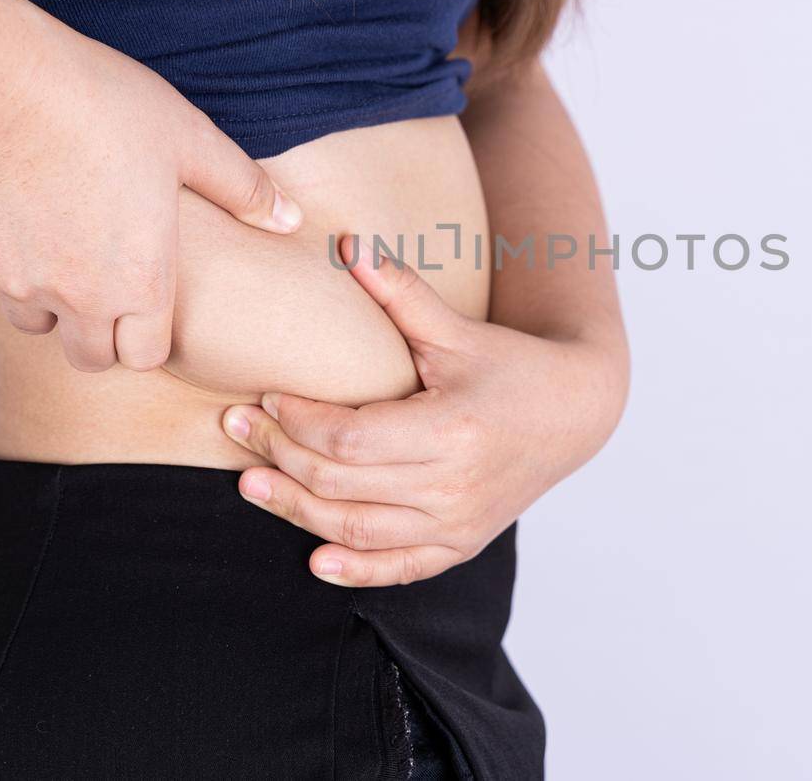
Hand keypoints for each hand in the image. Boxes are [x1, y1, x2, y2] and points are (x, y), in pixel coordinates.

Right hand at [0, 29, 301, 371]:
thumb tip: (290, 219)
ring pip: (36, 326)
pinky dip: (2, 271)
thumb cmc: (106, 105)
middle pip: (90, 358)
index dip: (150, 337)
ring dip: (52, 304)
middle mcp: (78, 297)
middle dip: (102, 336)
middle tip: (109, 288)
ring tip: (67, 250)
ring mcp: (19, 283)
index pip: (146, 357)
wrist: (1, 80)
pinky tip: (19, 225)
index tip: (149, 306)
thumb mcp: (192, 140)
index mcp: (140, 281)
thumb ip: (244, 189)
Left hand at [220, 236, 626, 586]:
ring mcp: (457, 524)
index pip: (350, 439)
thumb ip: (400, 291)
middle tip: (237, 425)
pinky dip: (353, 569)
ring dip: (295, 509)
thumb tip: (346, 243)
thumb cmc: (512, 366)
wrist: (574, 414)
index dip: (298, 420)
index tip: (265, 394)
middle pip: (341, 483)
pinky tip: (314, 559)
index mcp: (453, 430)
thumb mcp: (457, 328)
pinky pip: (397, 569)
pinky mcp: (460, 545)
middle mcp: (454, 487)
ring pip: (356, 530)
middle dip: (279, 455)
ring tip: (249, 482)